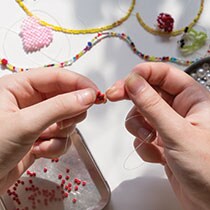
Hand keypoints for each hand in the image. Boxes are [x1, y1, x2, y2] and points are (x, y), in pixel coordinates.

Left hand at [0, 68, 97, 194]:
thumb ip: (59, 108)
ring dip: (61, 133)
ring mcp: (37, 120)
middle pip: (65, 98)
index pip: (57, 77)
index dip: (79, 84)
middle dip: (69, 113)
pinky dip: (56, 146)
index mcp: (19, 87)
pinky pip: (62, 137)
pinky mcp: (41, 137)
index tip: (96, 95)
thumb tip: (87, 96)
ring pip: (66, 119)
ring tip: (44, 140)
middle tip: (64, 124)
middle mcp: (30, 101)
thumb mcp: (25, 124)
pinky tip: (40, 151)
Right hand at [106, 62, 209, 209]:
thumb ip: (152, 106)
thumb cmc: (208, 170)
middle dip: (131, 97)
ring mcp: (168, 125)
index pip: (163, 74)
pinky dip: (144, 145)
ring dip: (139, 128)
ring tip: (151, 142)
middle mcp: (179, 109)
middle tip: (113, 96)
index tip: (124, 81)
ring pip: (141, 114)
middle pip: (147, 92)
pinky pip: (141, 134)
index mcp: (192, 99)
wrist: (209, 203)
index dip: (142, 73)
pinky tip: (158, 156)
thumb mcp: (177, 133)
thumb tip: (133, 82)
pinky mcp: (161, 140)